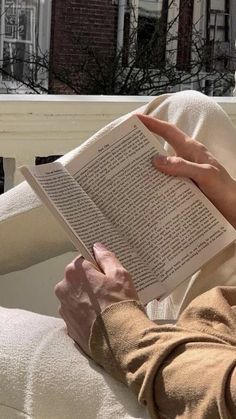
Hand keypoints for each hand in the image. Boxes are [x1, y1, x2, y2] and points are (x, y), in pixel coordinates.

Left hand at [54, 243, 137, 355]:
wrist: (120, 341)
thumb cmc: (121, 304)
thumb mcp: (120, 275)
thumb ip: (106, 257)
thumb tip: (97, 247)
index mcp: (75, 272)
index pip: (83, 260)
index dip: (97, 265)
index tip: (107, 273)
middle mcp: (63, 288)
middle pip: (77, 279)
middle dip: (90, 282)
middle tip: (109, 291)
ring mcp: (64, 308)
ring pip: (76, 297)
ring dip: (87, 299)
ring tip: (105, 308)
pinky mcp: (67, 326)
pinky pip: (76, 314)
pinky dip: (85, 315)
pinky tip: (100, 320)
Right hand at [138, 114, 235, 228]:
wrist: (234, 210)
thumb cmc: (225, 190)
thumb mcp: (205, 175)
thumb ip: (183, 166)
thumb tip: (156, 160)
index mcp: (192, 150)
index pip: (169, 132)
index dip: (152, 123)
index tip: (135, 119)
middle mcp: (185, 160)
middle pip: (161, 148)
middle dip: (143, 146)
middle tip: (124, 149)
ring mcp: (183, 175)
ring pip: (161, 167)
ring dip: (146, 169)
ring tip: (129, 173)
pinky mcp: (183, 189)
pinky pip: (164, 183)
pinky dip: (154, 185)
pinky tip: (144, 193)